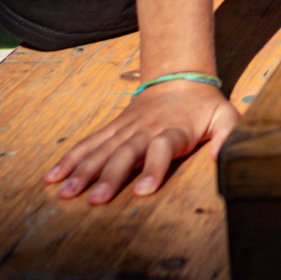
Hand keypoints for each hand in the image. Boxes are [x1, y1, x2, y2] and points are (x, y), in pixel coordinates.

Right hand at [44, 82, 237, 205]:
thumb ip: (228, 137)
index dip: (153, 169)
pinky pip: (89, 144)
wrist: (178, 78)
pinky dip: (70, 159)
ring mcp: (125, 130)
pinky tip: (53, 177)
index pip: (162, 149)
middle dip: (109, 177)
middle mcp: (145, 130)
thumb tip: (222, 160)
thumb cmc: (203, 106)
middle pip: (124, 153)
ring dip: (82, 172)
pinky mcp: (112, 130)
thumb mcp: (225, 117)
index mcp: (173, 130)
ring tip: (65, 193)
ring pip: (101, 150)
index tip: (143, 192)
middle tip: (94, 201)